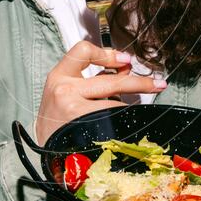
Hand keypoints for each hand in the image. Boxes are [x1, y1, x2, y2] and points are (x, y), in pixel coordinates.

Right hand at [35, 40, 167, 145]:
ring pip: (115, 104)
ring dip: (129, 107)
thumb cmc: (57, 118)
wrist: (43, 148)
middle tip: (157, 84)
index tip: (126, 60)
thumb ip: (92, 78)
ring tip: (138, 110)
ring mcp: (74, 110)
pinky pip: (114, 121)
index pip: (83, 51)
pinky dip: (123, 121)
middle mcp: (65, 91)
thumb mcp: (66, 91)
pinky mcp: (84, 129)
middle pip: (111, 81)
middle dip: (139, 83)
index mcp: (59, 76)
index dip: (108, 53)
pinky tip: (124, 125)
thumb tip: (125, 68)